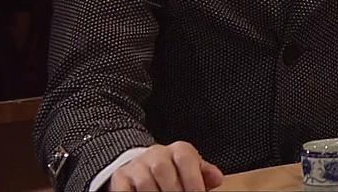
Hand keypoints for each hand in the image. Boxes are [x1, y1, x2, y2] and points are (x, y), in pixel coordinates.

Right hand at [109, 141, 223, 191]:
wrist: (145, 167)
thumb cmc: (175, 172)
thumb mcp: (193, 169)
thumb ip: (205, 174)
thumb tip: (217, 178)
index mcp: (178, 150)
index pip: (185, 158)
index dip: (192, 179)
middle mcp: (157, 153)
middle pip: (163, 169)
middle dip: (174, 191)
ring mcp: (137, 165)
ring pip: (144, 182)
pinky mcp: (121, 177)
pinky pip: (125, 190)